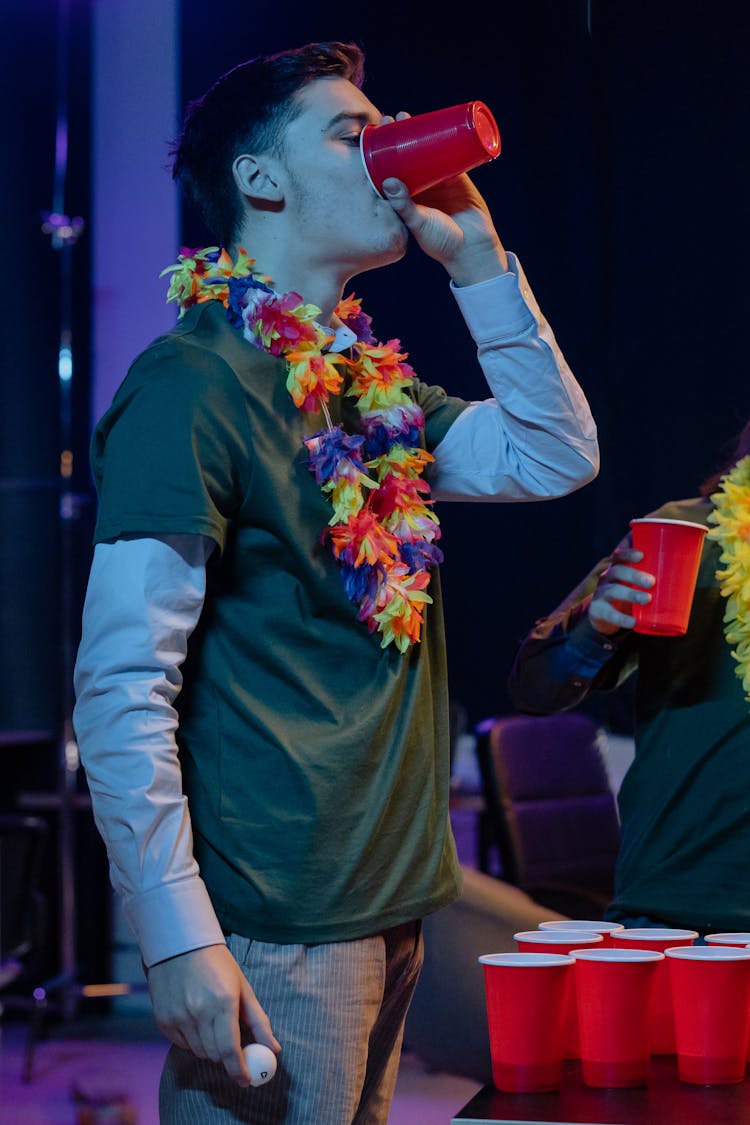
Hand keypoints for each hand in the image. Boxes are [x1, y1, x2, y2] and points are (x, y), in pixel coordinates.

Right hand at [147, 944, 280, 1085]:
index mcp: (223, 1002)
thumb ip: (259, 1021)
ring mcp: (178, 1017)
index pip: (230, 1049)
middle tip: (233, 1049)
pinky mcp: (163, 1020)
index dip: (239, 1070)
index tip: (246, 1081)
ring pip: (199, 1052)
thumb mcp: (243, 988)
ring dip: (210, 1048)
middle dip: (226, 1057)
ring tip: (213, 1024)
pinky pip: (182, 1044)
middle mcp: (198, 1012)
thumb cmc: (218, 965)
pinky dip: (192, 1041)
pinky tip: (195, 1019)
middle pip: (214, 1055)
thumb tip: (274, 1049)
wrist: (180, 945)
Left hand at [379, 112, 506, 285]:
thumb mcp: (419, 223)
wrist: (473, 248)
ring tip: (405, 116)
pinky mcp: (458, 175)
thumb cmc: (442, 242)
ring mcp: (438, 180)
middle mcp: (420, 187)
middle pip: (405, 155)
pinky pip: (449, 153)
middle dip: (398, 136)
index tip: (374, 136)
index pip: (389, 170)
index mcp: (405, 199)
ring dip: (416, 132)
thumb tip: (388, 182)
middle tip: (391, 119)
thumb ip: (404, 206)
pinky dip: (444, 138)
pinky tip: (436, 121)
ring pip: (425, 150)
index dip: (381, 153)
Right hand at [588, 548, 654, 634]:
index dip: (628, 553)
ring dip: (630, 594)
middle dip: (633, 574)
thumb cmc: (630, 595)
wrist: (605, 616)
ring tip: (647, 599)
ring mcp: (601, 595)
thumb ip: (658, 577)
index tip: (642, 555)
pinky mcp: (598, 611)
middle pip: (616, 571)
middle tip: (652, 582)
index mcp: (618, 568)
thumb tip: (694, 569)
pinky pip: (608, 614)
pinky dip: (621, 618)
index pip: (619, 556)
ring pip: (613, 591)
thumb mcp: (638, 584)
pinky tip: (633, 622)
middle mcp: (607, 579)